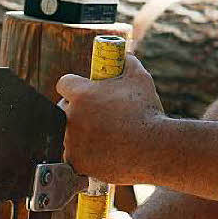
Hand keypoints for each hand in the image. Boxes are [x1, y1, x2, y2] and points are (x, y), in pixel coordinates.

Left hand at [56, 55, 165, 184]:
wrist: (155, 148)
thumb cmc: (147, 111)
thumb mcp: (140, 78)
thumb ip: (128, 63)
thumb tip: (125, 56)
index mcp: (81, 94)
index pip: (64, 83)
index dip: (74, 86)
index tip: (84, 91)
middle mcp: (71, 117)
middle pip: (63, 109)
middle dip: (75, 109)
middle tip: (93, 114)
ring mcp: (72, 142)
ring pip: (67, 134)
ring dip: (79, 133)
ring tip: (100, 135)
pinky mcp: (76, 162)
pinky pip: (74, 155)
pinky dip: (83, 154)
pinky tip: (99, 151)